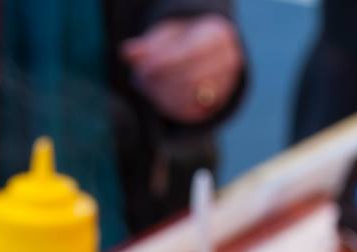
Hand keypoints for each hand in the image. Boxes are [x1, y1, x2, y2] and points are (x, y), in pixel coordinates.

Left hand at [120, 15, 243, 123]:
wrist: (202, 54)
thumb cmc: (179, 41)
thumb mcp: (164, 37)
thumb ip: (147, 46)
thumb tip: (127, 53)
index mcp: (218, 35)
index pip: (192, 52)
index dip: (165, 62)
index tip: (143, 68)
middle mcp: (228, 60)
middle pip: (191, 77)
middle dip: (161, 81)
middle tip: (139, 77)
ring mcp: (226, 84)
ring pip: (191, 97)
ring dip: (162, 94)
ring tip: (144, 84)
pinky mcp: (216, 105)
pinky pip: (191, 112)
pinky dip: (169, 106)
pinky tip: (155, 95)